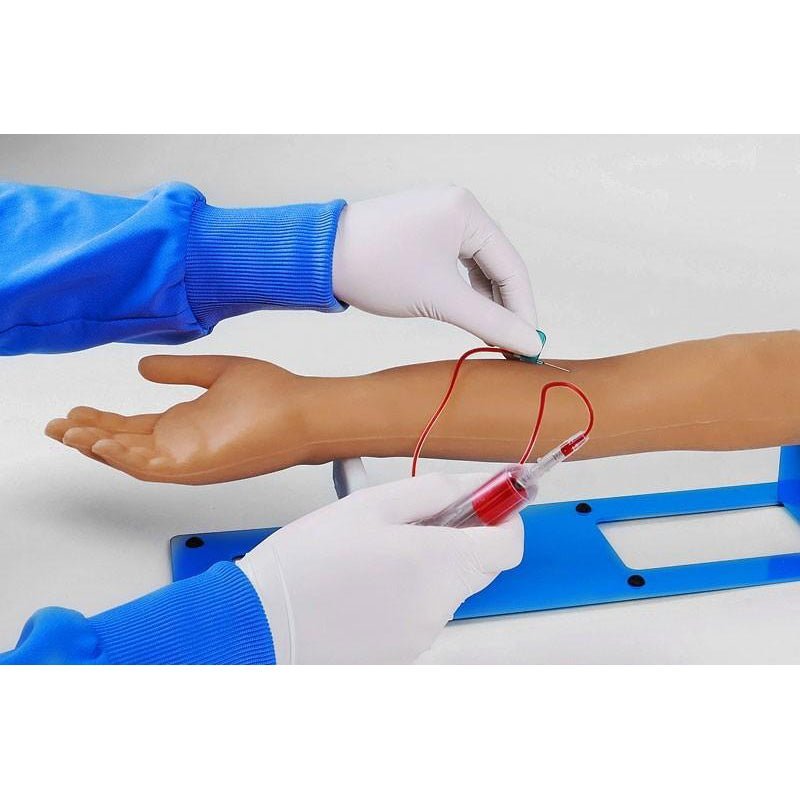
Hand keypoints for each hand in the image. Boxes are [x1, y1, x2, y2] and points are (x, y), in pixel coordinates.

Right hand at [44, 355, 315, 483]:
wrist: (305, 410)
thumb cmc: (272, 395)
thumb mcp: (215, 373)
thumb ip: (179, 370)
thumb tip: (142, 365)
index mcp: (183, 425)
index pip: (131, 428)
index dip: (101, 421)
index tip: (74, 410)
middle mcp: (181, 445)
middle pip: (123, 445)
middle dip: (87, 436)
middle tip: (57, 425)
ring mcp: (188, 459)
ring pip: (130, 460)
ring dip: (98, 448)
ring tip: (69, 433)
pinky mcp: (199, 467)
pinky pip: (152, 468)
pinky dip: (124, 458)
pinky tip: (101, 443)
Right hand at [238, 472, 523, 663]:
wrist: (259, 624)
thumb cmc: (305, 563)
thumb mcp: (370, 505)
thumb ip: (433, 492)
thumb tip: (474, 486)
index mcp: (438, 563)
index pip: (509, 544)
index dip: (505, 517)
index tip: (491, 500)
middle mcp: (439, 607)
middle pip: (477, 566)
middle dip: (458, 537)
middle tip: (414, 518)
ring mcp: (421, 636)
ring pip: (445, 588)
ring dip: (426, 566)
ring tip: (373, 554)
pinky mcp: (401, 654)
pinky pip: (420, 613)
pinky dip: (405, 594)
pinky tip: (364, 584)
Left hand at [333, 186, 540, 355]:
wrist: (319, 257)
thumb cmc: (377, 270)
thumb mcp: (439, 299)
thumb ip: (490, 321)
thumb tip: (529, 343)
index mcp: (467, 211)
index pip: (512, 266)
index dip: (524, 310)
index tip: (530, 346)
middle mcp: (458, 205)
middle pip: (498, 264)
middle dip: (506, 306)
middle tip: (515, 345)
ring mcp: (440, 215)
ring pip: (478, 265)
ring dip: (487, 300)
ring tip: (494, 335)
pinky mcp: (423, 229)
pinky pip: (457, 262)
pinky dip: (465, 289)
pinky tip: (470, 313)